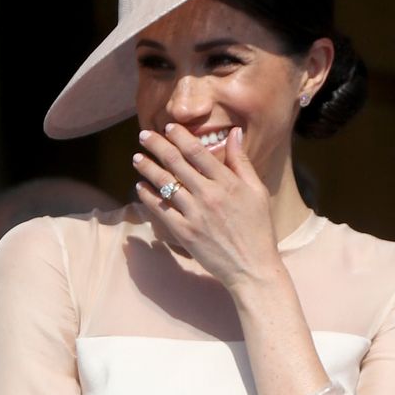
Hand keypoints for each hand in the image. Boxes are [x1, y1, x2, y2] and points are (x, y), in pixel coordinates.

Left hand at [132, 124, 279, 289]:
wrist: (252, 267)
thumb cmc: (258, 228)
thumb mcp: (257, 191)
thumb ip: (241, 162)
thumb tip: (234, 133)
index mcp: (228, 183)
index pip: (197, 152)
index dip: (180, 137)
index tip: (168, 127)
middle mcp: (209, 195)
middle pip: (176, 163)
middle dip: (157, 146)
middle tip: (143, 135)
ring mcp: (194, 214)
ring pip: (164, 184)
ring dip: (147, 168)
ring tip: (137, 158)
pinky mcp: (184, 232)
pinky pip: (160, 210)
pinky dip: (148, 197)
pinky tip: (140, 187)